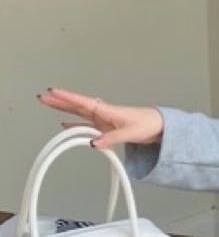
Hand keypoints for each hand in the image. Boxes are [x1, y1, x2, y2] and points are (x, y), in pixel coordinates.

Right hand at [37, 88, 163, 148]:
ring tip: (48, 106)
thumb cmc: (146, 124)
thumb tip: (94, 143)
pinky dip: (76, 125)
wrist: (158, 127)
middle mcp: (102, 113)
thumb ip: (111, 138)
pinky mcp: (106, 127)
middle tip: (43, 97)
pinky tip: (66, 125)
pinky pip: (87, 125)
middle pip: (76, 106)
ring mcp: (103, 120)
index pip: (83, 102)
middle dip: (60, 101)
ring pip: (79, 114)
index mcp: (107, 110)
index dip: (67, 97)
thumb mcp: (129, 133)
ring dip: (64, 110)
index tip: (53, 92)